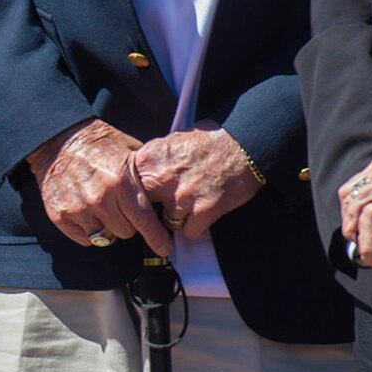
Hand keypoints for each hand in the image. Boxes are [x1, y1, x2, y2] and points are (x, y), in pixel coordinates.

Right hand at [26, 119, 170, 256]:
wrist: (58, 139)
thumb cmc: (96, 144)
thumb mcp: (129, 150)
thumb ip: (144, 175)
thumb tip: (164, 194)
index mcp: (120, 182)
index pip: (144, 220)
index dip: (156, 238)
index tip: (163, 249)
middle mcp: (100, 199)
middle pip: (126, 232)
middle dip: (128, 223)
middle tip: (121, 208)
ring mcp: (78, 209)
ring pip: (105, 238)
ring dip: (108, 228)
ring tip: (103, 210)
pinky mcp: (60, 216)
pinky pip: (84, 239)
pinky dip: (89, 231)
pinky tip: (88, 213)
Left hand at [131, 126, 262, 237]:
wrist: (244, 145)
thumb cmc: (211, 139)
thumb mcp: (173, 139)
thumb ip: (154, 159)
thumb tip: (141, 172)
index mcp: (149, 159)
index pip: (126, 187)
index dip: (133, 196)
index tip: (138, 201)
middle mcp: (161, 180)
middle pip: (141, 209)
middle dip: (150, 212)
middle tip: (159, 211)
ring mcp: (181, 198)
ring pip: (166, 223)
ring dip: (176, 218)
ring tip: (189, 207)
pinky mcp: (202, 212)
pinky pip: (189, 232)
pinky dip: (195, 227)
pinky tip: (202, 215)